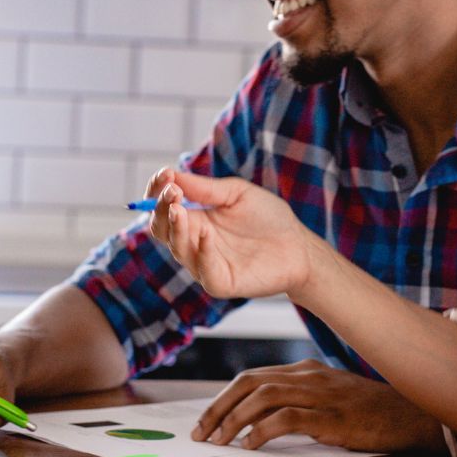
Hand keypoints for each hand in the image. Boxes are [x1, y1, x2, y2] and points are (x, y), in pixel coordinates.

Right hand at [147, 168, 326, 299]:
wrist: (299, 246)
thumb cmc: (268, 218)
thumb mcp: (236, 194)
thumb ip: (205, 188)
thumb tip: (171, 175)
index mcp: (195, 219)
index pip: (163, 208)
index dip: (156, 192)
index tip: (164, 174)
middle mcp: (194, 242)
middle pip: (161, 229)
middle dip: (160, 209)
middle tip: (172, 192)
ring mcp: (205, 263)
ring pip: (178, 249)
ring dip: (175, 228)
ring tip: (179, 208)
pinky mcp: (221, 282)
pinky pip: (204, 270)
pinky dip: (203, 252)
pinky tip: (207, 234)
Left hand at [192, 359, 446, 452]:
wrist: (414, 415)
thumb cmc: (374, 411)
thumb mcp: (333, 398)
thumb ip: (301, 401)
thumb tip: (261, 421)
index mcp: (307, 370)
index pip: (253, 377)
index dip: (225, 397)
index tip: (207, 420)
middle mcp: (309, 376)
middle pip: (249, 383)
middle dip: (219, 407)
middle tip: (201, 432)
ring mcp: (320, 395)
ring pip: (262, 398)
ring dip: (233, 420)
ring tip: (218, 441)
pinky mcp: (331, 417)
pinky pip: (285, 419)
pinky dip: (261, 431)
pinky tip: (249, 446)